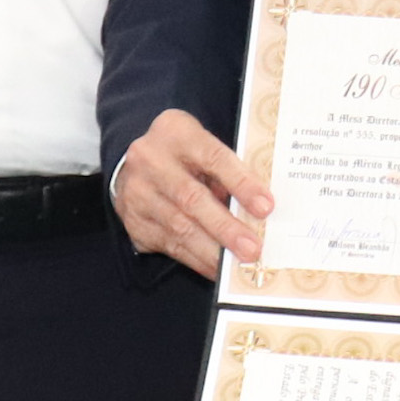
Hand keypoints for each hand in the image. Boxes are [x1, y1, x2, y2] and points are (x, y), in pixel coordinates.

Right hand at [111, 110, 266, 278]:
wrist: (134, 165)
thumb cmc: (184, 155)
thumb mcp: (202, 146)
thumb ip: (226, 169)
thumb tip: (259, 209)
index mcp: (175, 132)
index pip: (213, 157)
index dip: (241, 183)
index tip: (266, 207)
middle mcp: (150, 160)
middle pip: (191, 197)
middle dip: (225, 227)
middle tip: (253, 248)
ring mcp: (137, 192)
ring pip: (178, 226)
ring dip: (212, 250)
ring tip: (238, 263)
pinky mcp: (134, 221)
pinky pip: (168, 244)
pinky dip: (196, 259)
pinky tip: (216, 268)